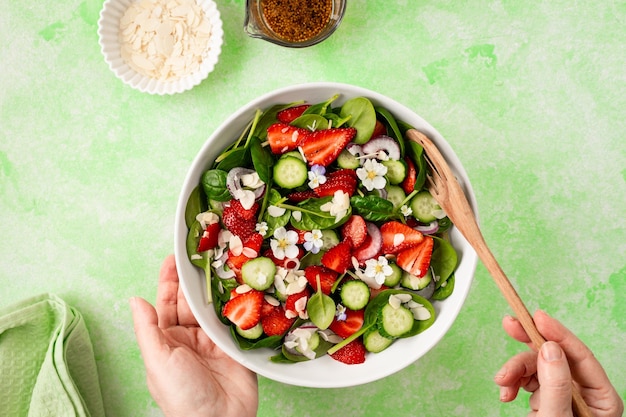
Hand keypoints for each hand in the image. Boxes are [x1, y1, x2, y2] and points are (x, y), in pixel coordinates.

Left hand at [130, 255, 257, 416]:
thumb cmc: (182, 397)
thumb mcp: (157, 361)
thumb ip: (147, 329)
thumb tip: (135, 300)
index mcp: (166, 341)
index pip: (165, 303)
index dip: (169, 281)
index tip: (174, 258)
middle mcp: (188, 338)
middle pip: (189, 301)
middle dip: (192, 278)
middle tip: (200, 254)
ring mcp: (212, 340)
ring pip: (210, 307)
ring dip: (213, 287)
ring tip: (218, 263)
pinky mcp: (233, 344)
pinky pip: (233, 318)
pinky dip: (234, 302)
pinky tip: (236, 285)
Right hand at [495, 310, 622, 415]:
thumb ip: (555, 384)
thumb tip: (550, 348)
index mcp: (602, 399)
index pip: (580, 356)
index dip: (558, 333)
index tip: (537, 317)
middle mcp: (584, 394)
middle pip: (555, 356)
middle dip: (529, 345)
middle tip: (509, 324)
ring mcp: (564, 396)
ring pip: (537, 366)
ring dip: (514, 370)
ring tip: (501, 383)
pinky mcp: (546, 400)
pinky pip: (527, 379)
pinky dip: (512, 381)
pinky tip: (504, 391)